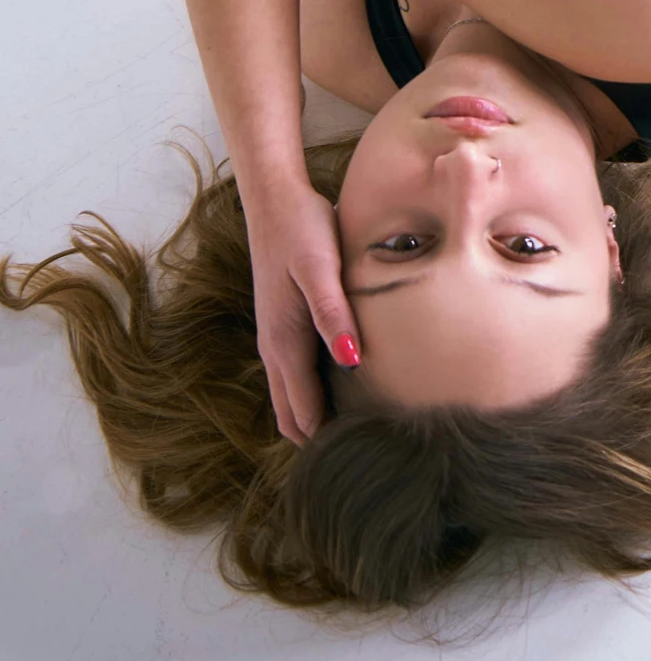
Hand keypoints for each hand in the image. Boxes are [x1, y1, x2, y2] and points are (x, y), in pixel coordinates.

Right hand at [245, 186, 358, 445]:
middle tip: (364, 459)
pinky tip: (343, 395)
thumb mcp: (319, 269)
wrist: (276, 199)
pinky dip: (313, 395)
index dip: (327, 439)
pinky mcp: (286, 324)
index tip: (361, 461)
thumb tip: (351, 360)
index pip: (303, 411)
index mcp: (284, 342)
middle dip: (320, 439)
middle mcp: (275, 348)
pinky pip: (296, 375)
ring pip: (292, 396)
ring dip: (315, 419)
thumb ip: (333, 314)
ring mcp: (277, 337)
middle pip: (293, 414)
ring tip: (357, 437)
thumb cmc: (301, 230)